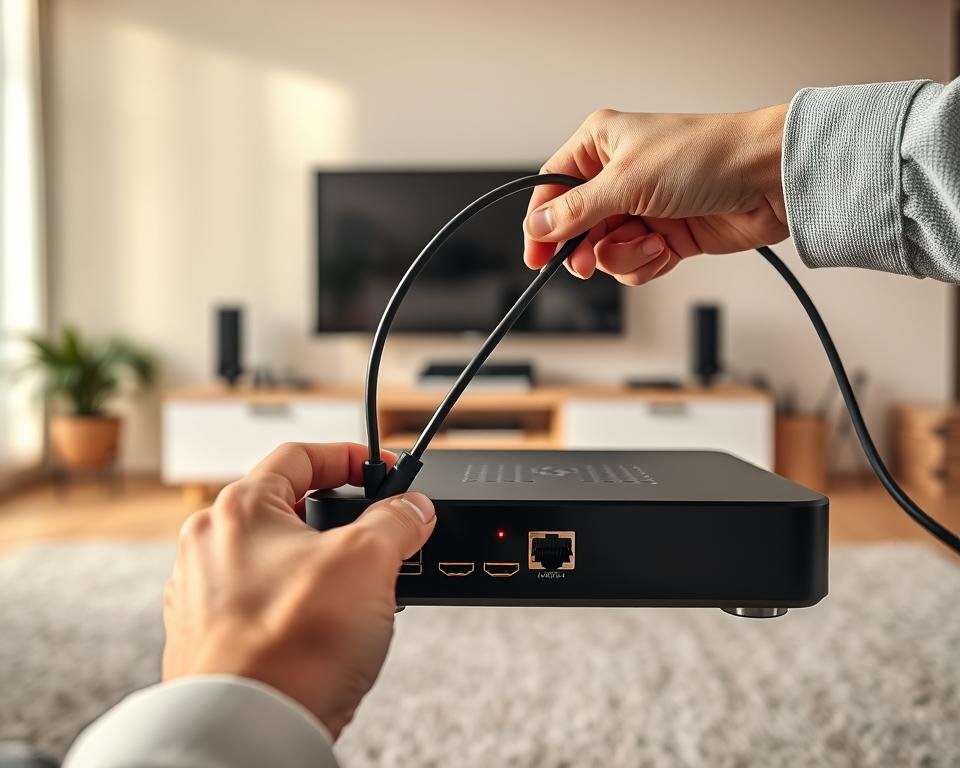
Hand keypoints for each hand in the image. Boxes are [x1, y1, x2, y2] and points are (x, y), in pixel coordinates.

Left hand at [162, 442, 435, 737]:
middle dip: (341, 520)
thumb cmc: (289, 645)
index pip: (300, 455)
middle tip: (378, 536)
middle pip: (289, 508)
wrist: (250, 731)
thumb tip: (413, 508)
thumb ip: (395, 521)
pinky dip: (301, 605)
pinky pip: (266, 602)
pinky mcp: (212, 639)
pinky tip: (329, 629)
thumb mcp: (366, 560)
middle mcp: (210, 545)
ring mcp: (205, 594)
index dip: (349, 457)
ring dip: (324, 566)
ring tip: (359, 591)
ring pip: (278, 559)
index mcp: (239, 508)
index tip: (382, 472)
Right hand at [523, 105, 788, 284]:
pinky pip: (635, 263)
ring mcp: (643, 207)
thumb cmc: (707, 157)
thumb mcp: (627, 181)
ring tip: (649, 244)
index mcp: (602, 145)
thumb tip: (538, 226)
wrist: (768, 180)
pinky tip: (666, 249)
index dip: (541, 222)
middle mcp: (619, 175)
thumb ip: (576, 210)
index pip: (553, 187)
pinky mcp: (666, 234)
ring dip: (623, 256)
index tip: (535, 254)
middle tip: (587, 263)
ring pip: (605, 250)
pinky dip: (646, 263)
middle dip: (585, 248)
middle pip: (577, 226)